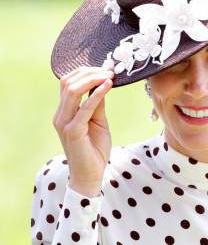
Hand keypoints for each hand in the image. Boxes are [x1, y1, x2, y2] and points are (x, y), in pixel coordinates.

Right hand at [52, 66, 114, 196]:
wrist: (90, 176)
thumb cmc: (94, 151)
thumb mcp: (98, 123)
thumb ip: (97, 105)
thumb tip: (103, 84)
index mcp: (64, 112)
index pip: (68, 83)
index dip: (86, 72)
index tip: (106, 68)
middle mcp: (60, 115)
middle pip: (67, 82)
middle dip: (89, 72)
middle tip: (109, 70)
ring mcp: (64, 123)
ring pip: (71, 90)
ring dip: (92, 80)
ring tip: (109, 76)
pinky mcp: (73, 131)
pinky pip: (84, 108)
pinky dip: (96, 95)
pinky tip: (107, 86)